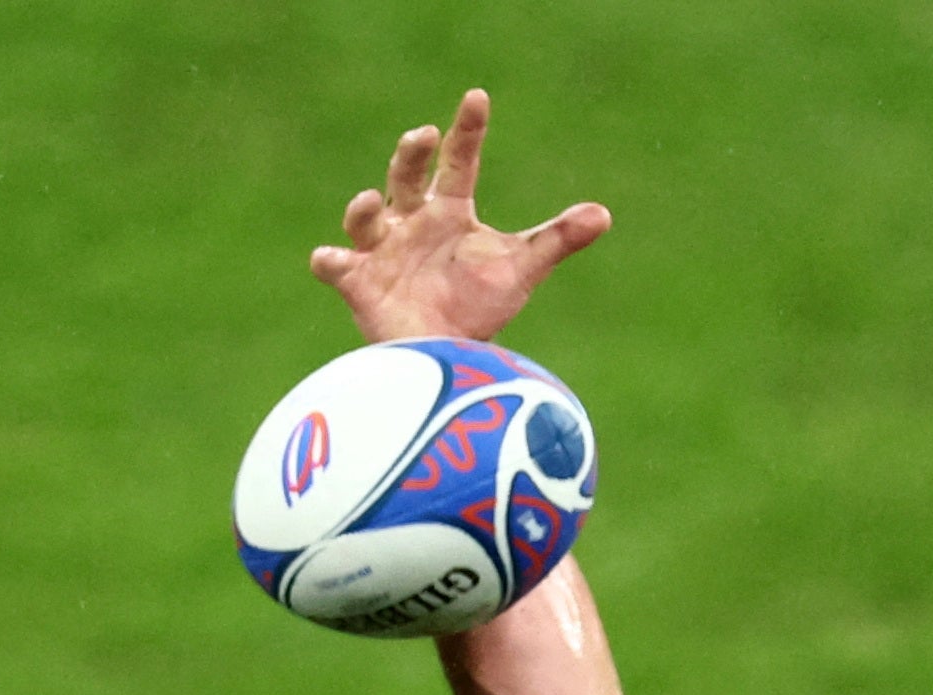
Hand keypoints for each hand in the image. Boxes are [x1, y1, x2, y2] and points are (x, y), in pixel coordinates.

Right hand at [313, 92, 609, 346]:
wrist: (449, 357)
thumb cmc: (479, 306)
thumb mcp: (522, 268)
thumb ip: (558, 239)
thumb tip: (603, 215)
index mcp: (448, 210)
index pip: (459, 160)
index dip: (467, 130)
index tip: (477, 99)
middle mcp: (412, 221)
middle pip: (406, 176)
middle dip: (411, 155)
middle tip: (423, 135)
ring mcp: (382, 249)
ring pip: (365, 217)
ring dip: (363, 207)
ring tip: (372, 201)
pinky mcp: (358, 282)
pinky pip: (334, 265)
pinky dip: (329, 260)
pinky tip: (331, 258)